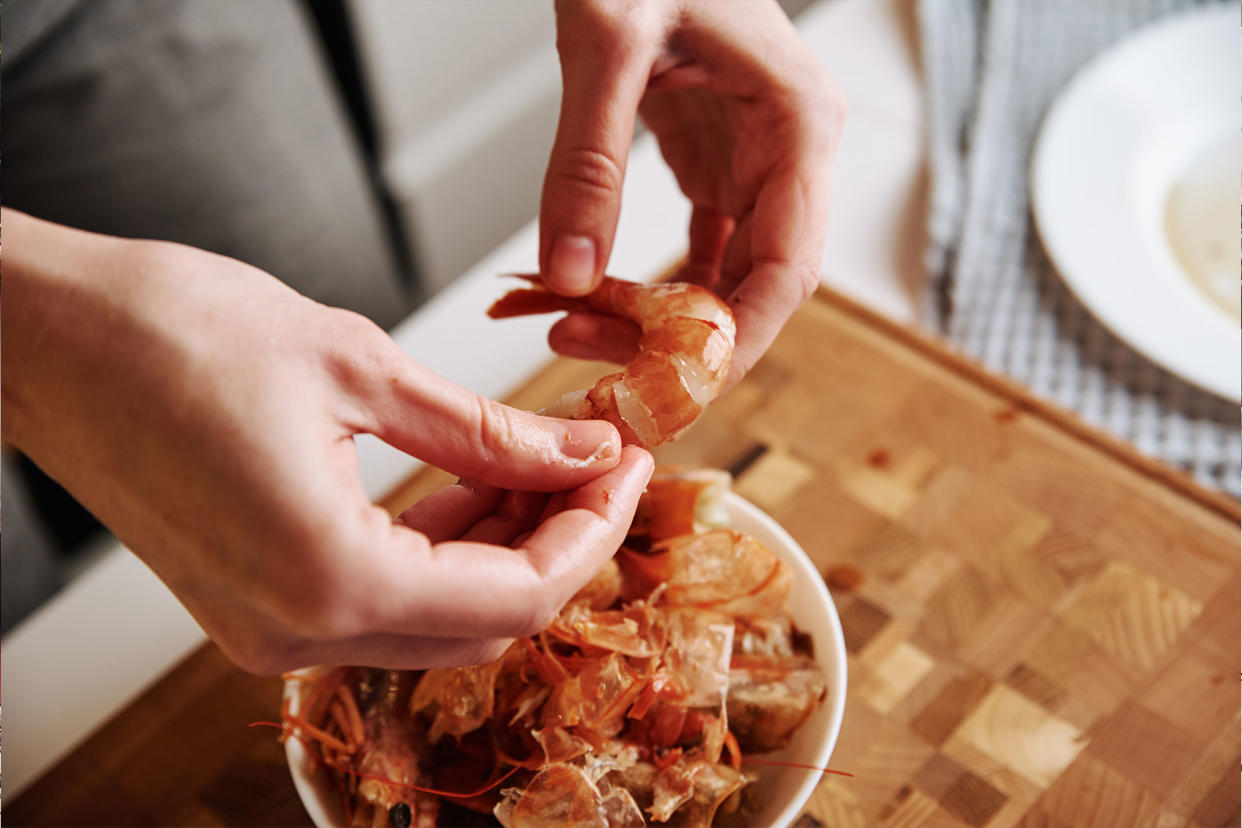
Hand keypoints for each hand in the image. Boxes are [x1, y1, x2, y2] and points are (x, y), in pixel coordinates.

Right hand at [2, 209, 653, 672]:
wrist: (44, 337)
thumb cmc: (170, 331)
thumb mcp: (360, 368)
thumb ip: (485, 432)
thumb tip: (577, 455)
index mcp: (329, 579)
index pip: (516, 594)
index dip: (593, 531)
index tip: (630, 467)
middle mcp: (297, 631)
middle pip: (484, 621)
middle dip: (558, 542)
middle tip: (598, 461)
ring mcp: (269, 628)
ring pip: (436, 615)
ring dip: (503, 544)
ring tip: (546, 458)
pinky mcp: (254, 602)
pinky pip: (381, 597)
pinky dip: (441, 547)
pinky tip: (475, 480)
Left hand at [539, 0, 844, 383]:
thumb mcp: (607, 42)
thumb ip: (587, 161)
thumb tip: (568, 276)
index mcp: (799, 124)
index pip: (789, 270)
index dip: (736, 344)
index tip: (674, 393)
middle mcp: (793, 152)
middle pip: (760, 289)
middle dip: (686, 348)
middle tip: (605, 379)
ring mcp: (760, 161)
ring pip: (729, 278)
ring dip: (661, 325)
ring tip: (579, 340)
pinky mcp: (720, 163)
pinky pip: (702, 252)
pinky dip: (652, 289)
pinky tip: (599, 308)